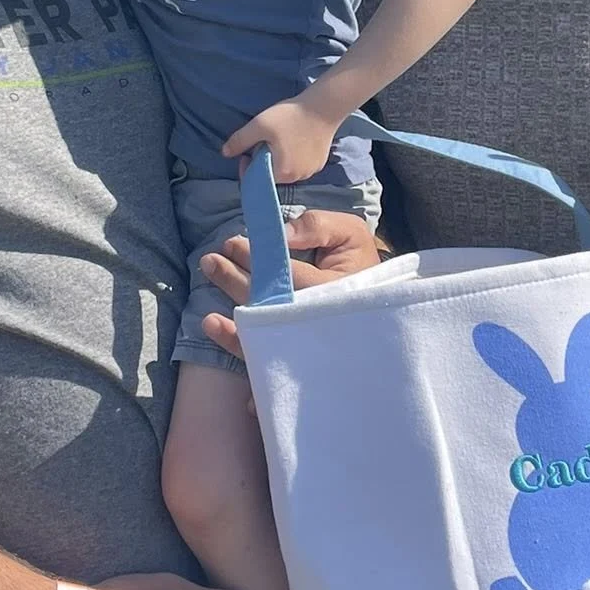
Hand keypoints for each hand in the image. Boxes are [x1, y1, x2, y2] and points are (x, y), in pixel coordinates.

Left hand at [201, 210, 381, 355]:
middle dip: (235, 281)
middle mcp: (316, 322)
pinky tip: (216, 332)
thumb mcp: (350, 234)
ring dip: (232, 326)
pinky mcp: (297, 359)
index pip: (287, 274)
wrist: (381, 307)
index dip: (256, 258)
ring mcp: (306, 344)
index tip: (232, 243)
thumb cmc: (359, 265)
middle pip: (270, 305)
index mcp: (334, 290)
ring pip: (264, 337)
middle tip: (210, 261)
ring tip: (208, 306)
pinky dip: (240, 354)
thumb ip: (318, 226)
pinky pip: (266, 364)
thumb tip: (282, 233)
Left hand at [222, 95, 338, 182]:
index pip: (256, 179)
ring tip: (277, 140)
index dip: (246, 166)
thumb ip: (240, 140)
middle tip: (262, 141)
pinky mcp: (319, 163)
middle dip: (262, 162)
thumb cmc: (291, 116)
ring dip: (277, 159)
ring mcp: (311, 171)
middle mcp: (298, 177)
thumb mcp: (259, 125)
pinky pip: (298, 165)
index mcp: (282, 172)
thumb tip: (225, 153)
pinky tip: (291, 140)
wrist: (325, 106)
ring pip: (285, 170)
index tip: (244, 151)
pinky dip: (291, 157)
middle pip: (271, 175)